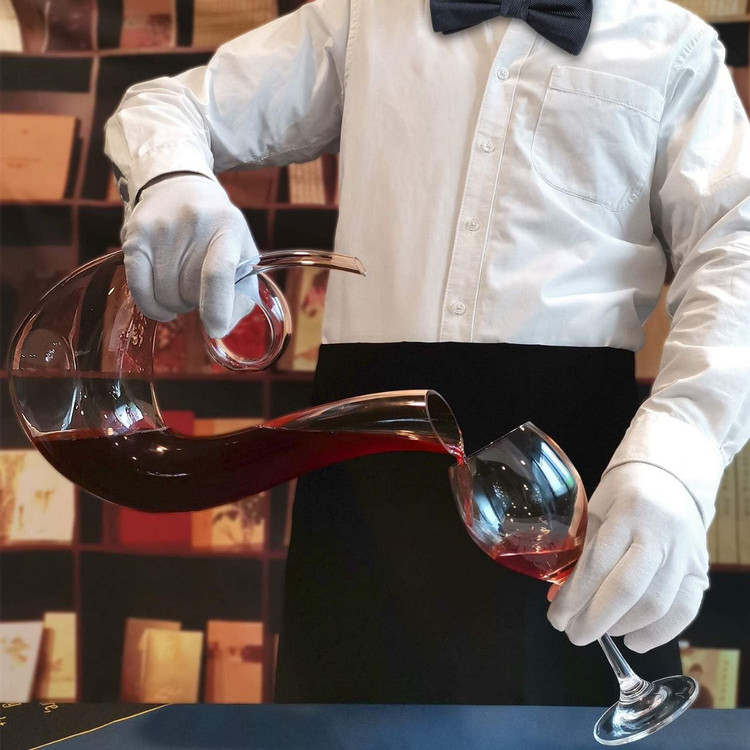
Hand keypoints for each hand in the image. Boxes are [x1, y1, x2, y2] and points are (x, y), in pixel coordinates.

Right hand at [120, 173, 259, 338]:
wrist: (178, 185)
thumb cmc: (217, 230)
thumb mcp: (242, 251)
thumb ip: (242, 293)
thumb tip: (221, 329)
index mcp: (228, 227)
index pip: (218, 272)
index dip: (217, 307)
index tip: (216, 329)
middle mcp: (192, 224)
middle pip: (189, 290)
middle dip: (198, 302)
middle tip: (200, 286)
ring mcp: (158, 230)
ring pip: (165, 296)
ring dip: (176, 303)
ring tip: (183, 284)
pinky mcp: (132, 237)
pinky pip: (139, 290)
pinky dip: (153, 307)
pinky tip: (164, 306)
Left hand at [547, 462, 708, 651]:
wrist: (672, 478)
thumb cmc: (624, 493)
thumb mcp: (595, 509)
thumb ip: (580, 550)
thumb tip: (556, 595)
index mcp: (628, 512)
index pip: (597, 563)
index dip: (574, 596)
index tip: (556, 617)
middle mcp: (660, 535)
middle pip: (627, 589)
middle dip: (594, 619)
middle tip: (573, 634)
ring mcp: (684, 555)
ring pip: (656, 604)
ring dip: (622, 627)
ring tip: (598, 632)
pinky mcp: (701, 570)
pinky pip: (684, 611)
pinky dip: (658, 633)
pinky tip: (633, 640)